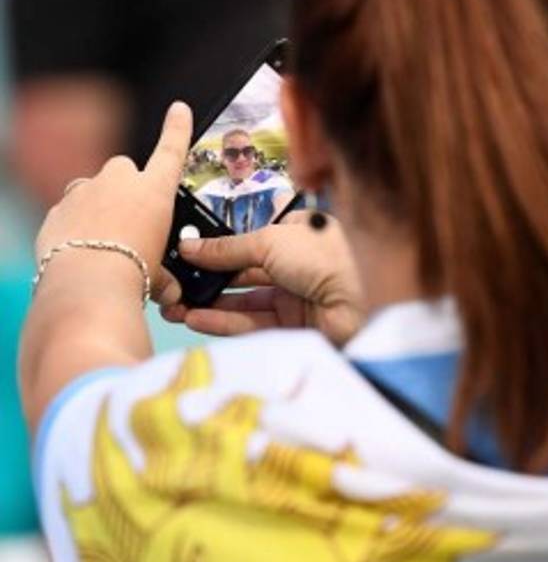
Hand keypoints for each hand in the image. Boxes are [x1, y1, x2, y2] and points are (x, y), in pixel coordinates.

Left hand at [35, 102, 192, 288]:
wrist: (88, 283)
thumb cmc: (129, 273)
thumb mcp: (158, 276)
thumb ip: (164, 277)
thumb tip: (171, 293)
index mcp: (154, 192)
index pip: (171, 151)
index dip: (177, 128)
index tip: (178, 109)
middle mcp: (120, 182)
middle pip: (125, 170)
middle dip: (125, 189)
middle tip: (128, 223)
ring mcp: (86, 191)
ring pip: (92, 189)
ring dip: (97, 206)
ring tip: (102, 241)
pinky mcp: (59, 208)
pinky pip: (68, 211)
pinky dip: (74, 226)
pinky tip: (80, 250)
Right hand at [161, 213, 365, 346]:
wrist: (361, 299)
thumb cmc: (322, 255)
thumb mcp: (268, 240)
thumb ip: (226, 248)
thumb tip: (188, 246)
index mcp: (296, 233)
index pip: (250, 241)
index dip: (218, 249)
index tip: (185, 257)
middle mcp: (297, 264)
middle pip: (244, 274)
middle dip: (207, 281)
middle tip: (172, 288)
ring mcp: (296, 297)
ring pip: (244, 302)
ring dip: (209, 305)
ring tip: (173, 308)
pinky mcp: (294, 328)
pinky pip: (253, 324)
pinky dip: (224, 321)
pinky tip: (195, 319)